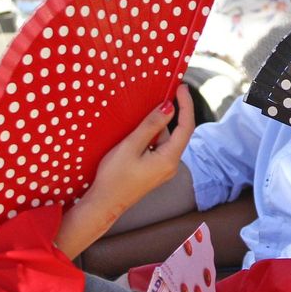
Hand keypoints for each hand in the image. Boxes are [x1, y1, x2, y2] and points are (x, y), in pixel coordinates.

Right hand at [86, 85, 194, 220]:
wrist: (104, 204)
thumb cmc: (114, 176)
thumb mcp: (130, 146)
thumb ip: (150, 126)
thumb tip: (169, 107)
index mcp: (169, 159)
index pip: (186, 127)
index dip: (186, 105)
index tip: (181, 87)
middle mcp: (171, 165)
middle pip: (178, 133)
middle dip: (174, 113)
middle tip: (166, 91)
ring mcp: (163, 169)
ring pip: (166, 140)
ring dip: (160, 125)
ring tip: (148, 109)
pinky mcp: (155, 171)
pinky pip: (159, 148)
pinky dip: (153, 136)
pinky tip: (141, 129)